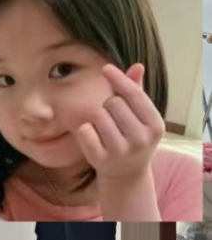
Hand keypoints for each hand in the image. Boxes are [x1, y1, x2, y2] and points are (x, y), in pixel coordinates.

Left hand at [75, 62, 164, 183]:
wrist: (127, 173)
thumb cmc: (134, 135)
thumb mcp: (142, 116)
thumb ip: (137, 90)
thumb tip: (137, 66)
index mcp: (155, 125)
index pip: (134, 94)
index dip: (118, 79)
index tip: (106, 68)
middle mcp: (141, 139)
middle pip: (113, 103)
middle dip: (109, 105)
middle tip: (115, 119)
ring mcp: (121, 151)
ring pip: (98, 115)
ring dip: (97, 118)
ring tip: (106, 130)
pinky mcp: (101, 160)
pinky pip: (84, 130)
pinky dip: (85, 130)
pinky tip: (94, 138)